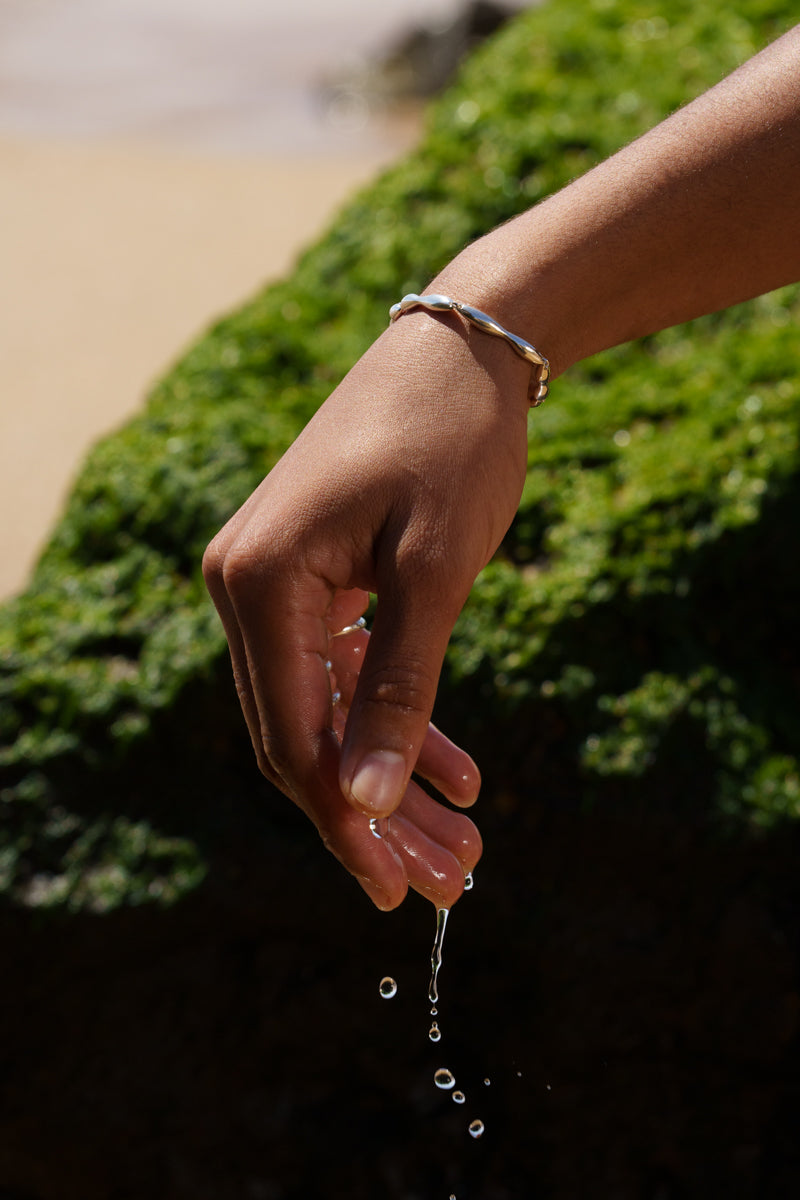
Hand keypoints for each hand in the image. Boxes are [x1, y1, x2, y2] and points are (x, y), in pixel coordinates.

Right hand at [203, 307, 530, 908]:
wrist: (463, 349)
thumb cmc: (452, 444)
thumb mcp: (435, 572)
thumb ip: (400, 689)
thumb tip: (368, 805)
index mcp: (258, 583)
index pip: (292, 737)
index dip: (347, 822)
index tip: (398, 890)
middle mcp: (246, 587)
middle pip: (304, 737)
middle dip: (377, 816)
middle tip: (445, 885)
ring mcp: (276, 582)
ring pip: (328, 714)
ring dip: (393, 779)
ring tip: (464, 843)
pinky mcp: (315, 577)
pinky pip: (345, 672)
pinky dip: (397, 720)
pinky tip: (457, 770)